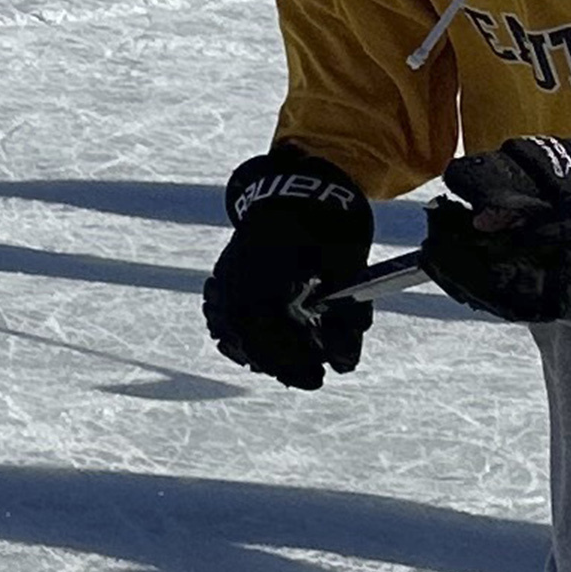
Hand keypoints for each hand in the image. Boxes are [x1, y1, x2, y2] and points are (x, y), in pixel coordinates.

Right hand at [201, 149, 374, 386]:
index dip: (294, 364)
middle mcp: (238, 281)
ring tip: (288, 364)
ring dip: (262, 353)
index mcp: (269, 276)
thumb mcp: (349, 269)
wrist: (297, 193)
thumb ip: (346, 317)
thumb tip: (346, 360)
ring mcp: (225, 280)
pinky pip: (223, 319)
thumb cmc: (327, 227)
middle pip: (252, 342)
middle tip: (310, 378)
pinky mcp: (221, 279)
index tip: (317, 378)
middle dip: (283, 364)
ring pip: (234, 334)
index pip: (272, 337)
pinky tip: (258, 344)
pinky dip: (240, 336)